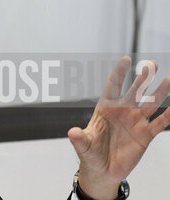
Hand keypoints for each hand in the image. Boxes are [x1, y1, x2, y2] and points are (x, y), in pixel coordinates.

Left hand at [68, 56, 169, 198]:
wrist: (102, 171)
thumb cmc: (90, 154)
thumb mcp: (83, 147)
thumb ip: (79, 139)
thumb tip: (72, 132)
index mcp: (105, 110)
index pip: (112, 87)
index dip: (119, 74)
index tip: (126, 60)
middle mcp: (122, 112)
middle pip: (134, 92)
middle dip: (143, 79)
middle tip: (152, 65)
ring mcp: (135, 122)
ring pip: (150, 104)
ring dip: (160, 93)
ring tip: (169, 80)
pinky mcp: (145, 135)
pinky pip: (159, 123)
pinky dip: (168, 116)